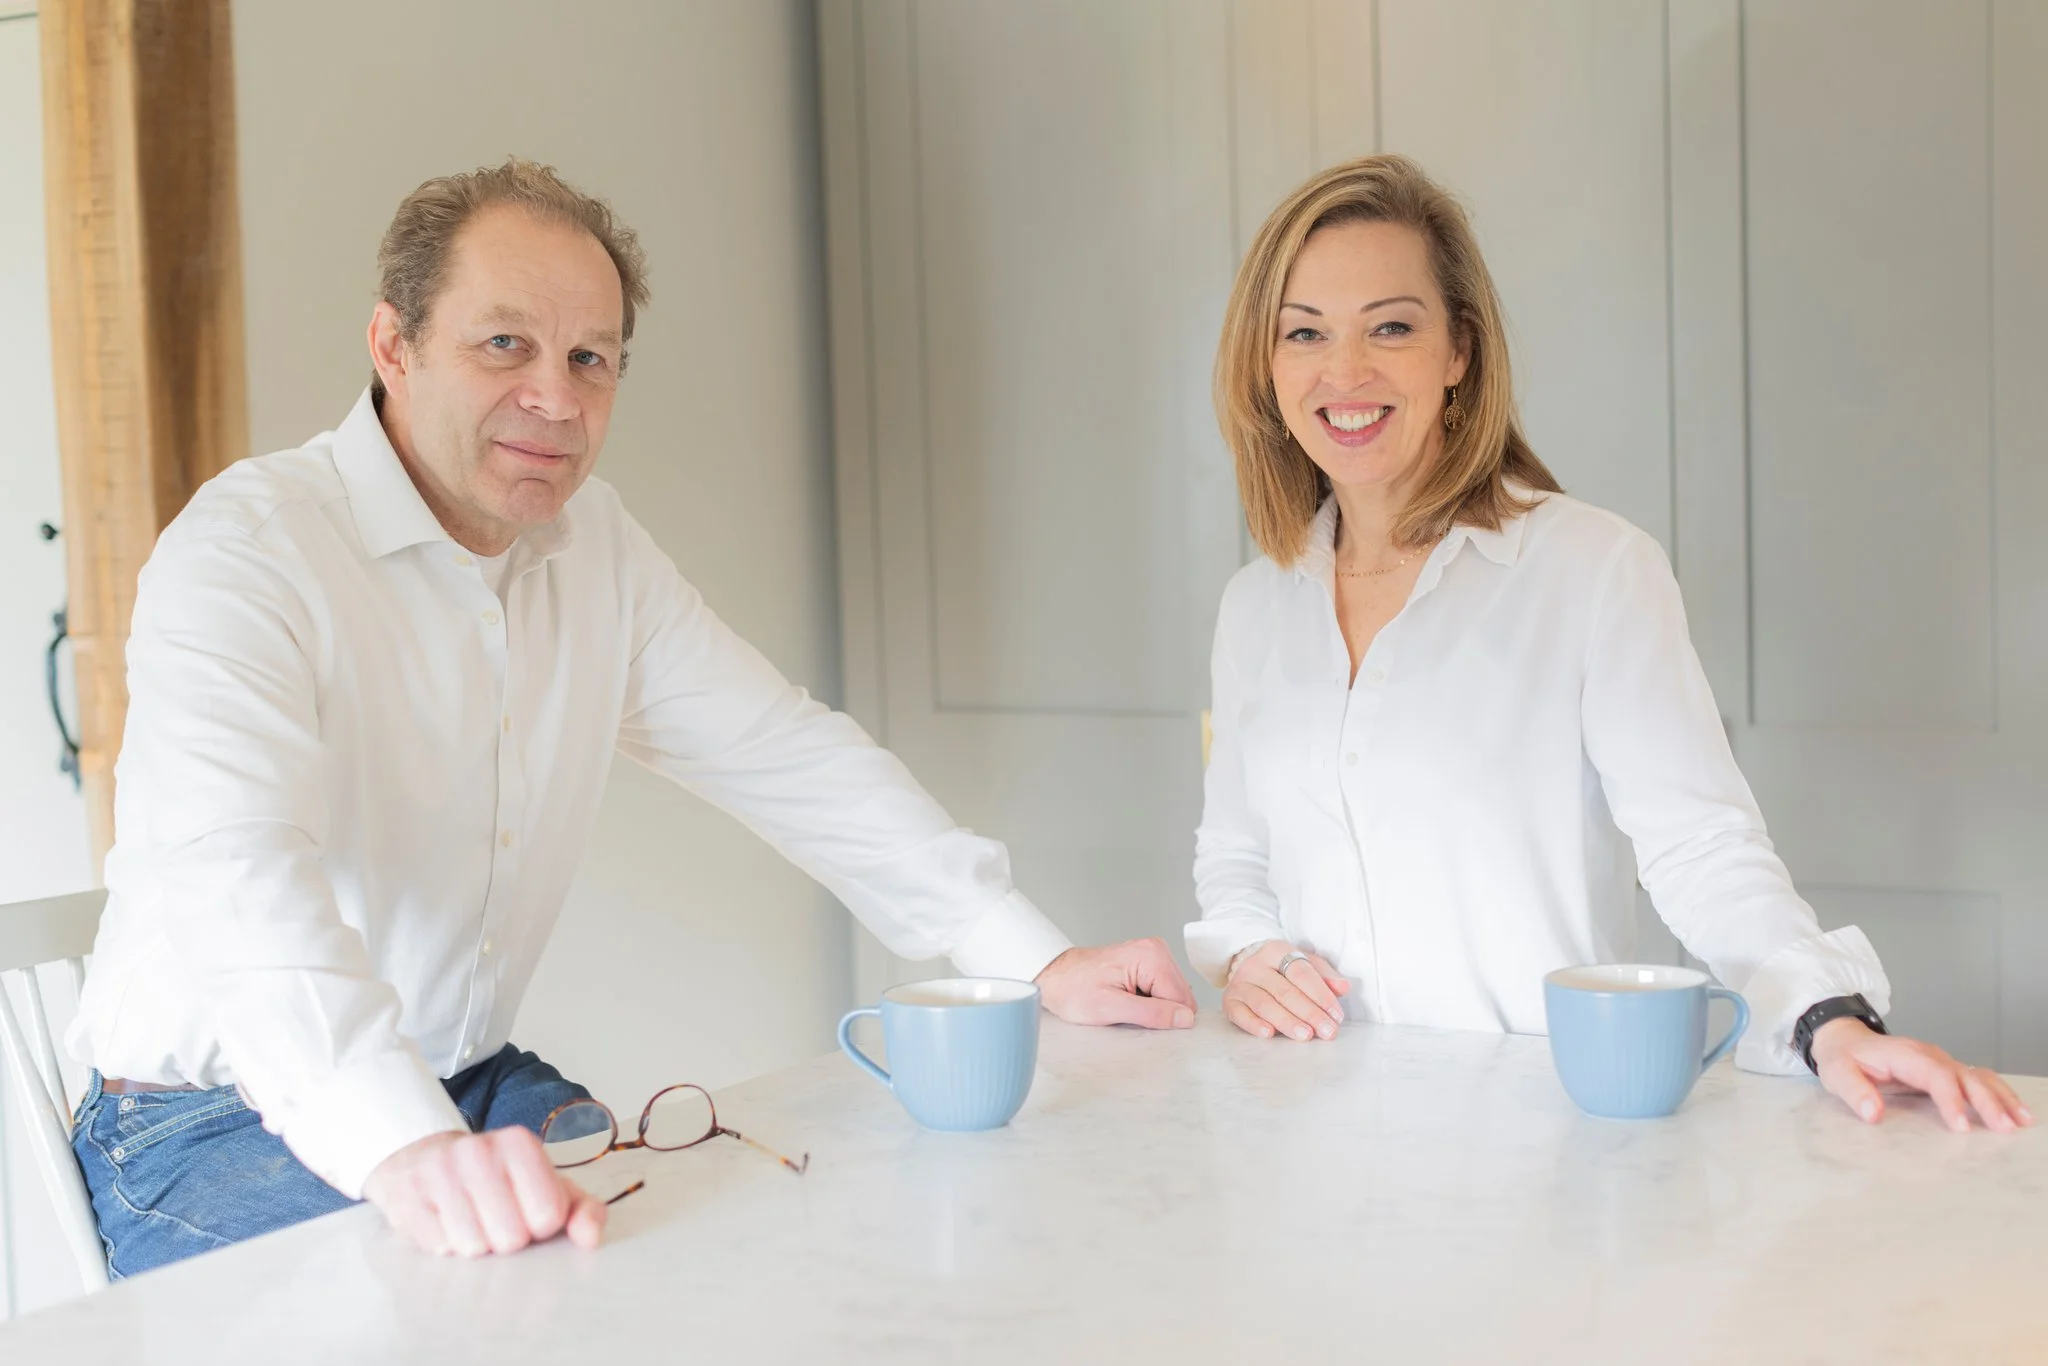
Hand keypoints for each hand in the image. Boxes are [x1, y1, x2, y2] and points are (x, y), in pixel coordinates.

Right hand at [361, 1128, 607, 1256]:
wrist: (425, 1160)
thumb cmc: (498, 1181)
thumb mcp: (546, 1186)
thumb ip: (582, 1209)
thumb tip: (590, 1238)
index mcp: (519, 1143)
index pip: (548, 1216)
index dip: (540, 1225)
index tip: (527, 1209)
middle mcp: (477, 1150)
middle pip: (511, 1238)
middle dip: (506, 1238)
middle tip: (495, 1217)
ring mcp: (438, 1171)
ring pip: (474, 1247)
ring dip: (476, 1244)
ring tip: (471, 1220)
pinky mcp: (406, 1196)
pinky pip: (440, 1247)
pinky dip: (446, 1243)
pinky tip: (444, 1220)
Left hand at [1034, 937, 1197, 1028]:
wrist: (1056, 977)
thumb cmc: (1073, 990)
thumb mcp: (1110, 1008)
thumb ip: (1151, 1013)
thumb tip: (1185, 1018)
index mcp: (1152, 956)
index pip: (1183, 1001)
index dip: (1163, 1018)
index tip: (1136, 1018)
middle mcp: (1158, 950)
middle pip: (1181, 997)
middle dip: (1159, 1012)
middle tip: (1128, 1011)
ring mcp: (1154, 955)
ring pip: (1174, 996)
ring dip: (1154, 1008)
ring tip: (1125, 1003)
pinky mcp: (1150, 963)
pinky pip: (1163, 991)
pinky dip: (1149, 1001)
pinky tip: (1128, 998)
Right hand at [1222, 939, 1348, 1041]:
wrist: (1246, 965)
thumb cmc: (1282, 969)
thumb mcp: (1305, 963)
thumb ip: (1325, 976)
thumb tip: (1343, 987)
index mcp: (1277, 951)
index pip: (1301, 973)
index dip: (1321, 995)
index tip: (1336, 1015)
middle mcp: (1255, 965)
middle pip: (1285, 991)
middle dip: (1309, 1013)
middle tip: (1326, 1031)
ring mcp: (1240, 983)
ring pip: (1264, 1004)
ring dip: (1287, 1021)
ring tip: (1306, 1035)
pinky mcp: (1229, 1000)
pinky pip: (1240, 1014)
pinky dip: (1254, 1024)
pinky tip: (1269, 1033)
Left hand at [1811, 1018, 2033, 1132]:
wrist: (1844, 1039)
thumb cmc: (1843, 1059)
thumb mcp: (1838, 1073)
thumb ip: (1855, 1092)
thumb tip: (1873, 1113)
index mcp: (1904, 1055)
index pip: (1935, 1075)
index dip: (1950, 1099)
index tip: (1960, 1126)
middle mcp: (1929, 1055)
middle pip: (1965, 1076)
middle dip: (1987, 1102)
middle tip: (2004, 1128)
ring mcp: (1940, 1061)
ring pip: (1978, 1076)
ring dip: (2001, 1098)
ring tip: (2021, 1121)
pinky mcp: (1946, 1070)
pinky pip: (1978, 1079)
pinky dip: (1999, 1094)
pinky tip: (2015, 1111)